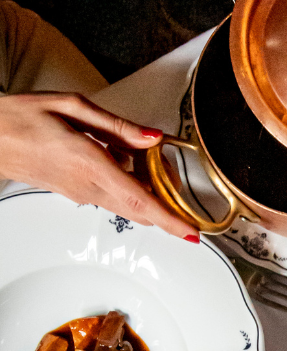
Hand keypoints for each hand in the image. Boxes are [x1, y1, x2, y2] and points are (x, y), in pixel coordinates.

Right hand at [0, 93, 196, 240]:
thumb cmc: (22, 118)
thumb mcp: (72, 107)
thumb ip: (118, 126)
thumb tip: (151, 138)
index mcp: (89, 163)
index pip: (140, 200)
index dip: (170, 220)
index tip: (191, 233)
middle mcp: (88, 186)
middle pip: (143, 209)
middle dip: (169, 203)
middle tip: (176, 182)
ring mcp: (83, 195)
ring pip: (132, 207)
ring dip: (152, 196)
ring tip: (155, 169)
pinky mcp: (79, 196)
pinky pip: (116, 200)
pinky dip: (133, 190)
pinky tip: (130, 167)